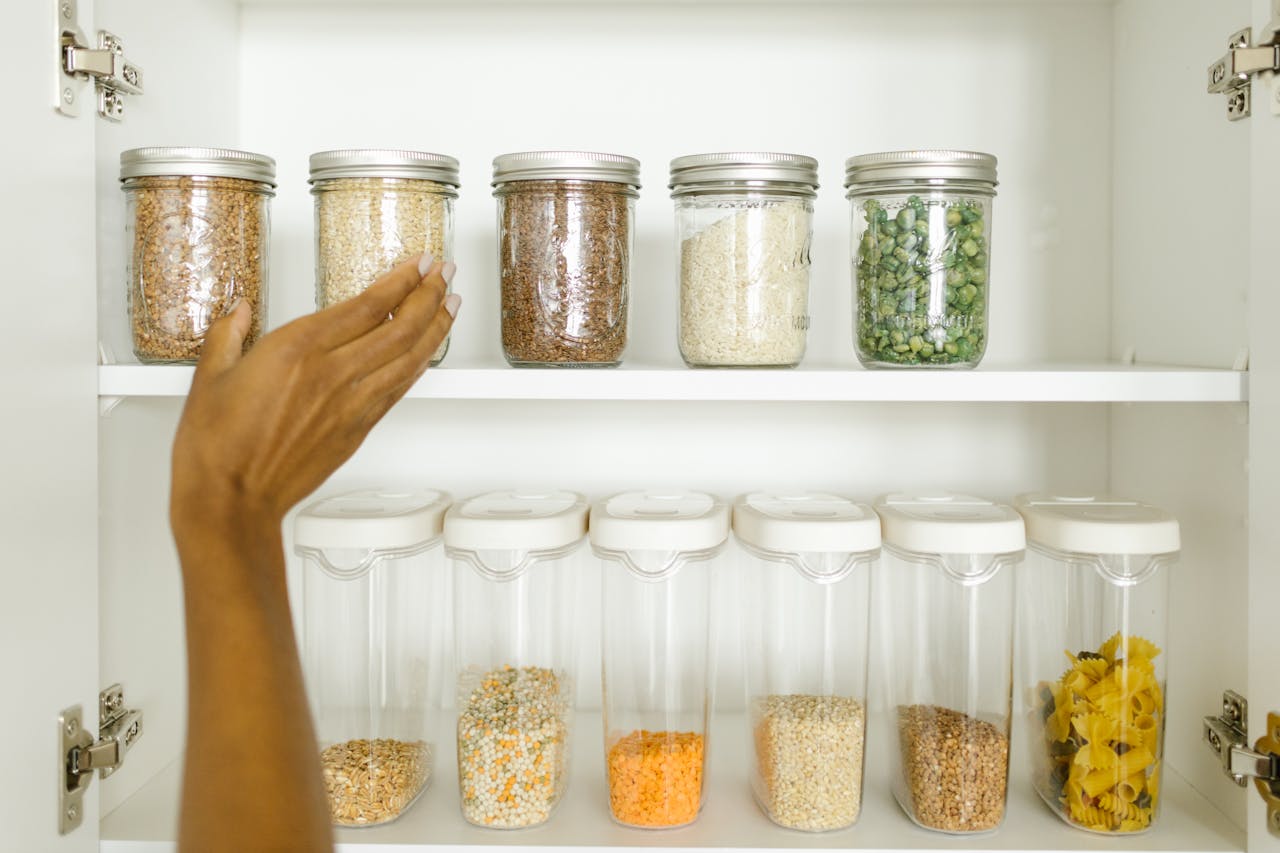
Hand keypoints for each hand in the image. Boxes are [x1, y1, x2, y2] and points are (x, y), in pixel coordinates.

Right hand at [170, 255, 458, 538]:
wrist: (232, 499)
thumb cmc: (216, 446)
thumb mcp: (210, 376)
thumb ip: (227, 334)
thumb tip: (239, 311)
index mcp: (297, 348)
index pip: (367, 304)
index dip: (401, 280)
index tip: (418, 263)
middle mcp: (333, 373)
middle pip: (399, 326)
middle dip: (429, 295)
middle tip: (446, 273)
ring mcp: (351, 403)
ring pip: (409, 357)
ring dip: (436, 327)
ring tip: (452, 304)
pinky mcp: (358, 430)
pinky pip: (399, 389)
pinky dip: (419, 366)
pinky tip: (428, 352)